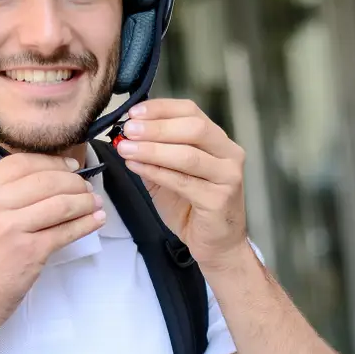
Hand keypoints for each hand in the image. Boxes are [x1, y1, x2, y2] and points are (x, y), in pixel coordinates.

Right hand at [0, 152, 105, 333]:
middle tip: (86, 188)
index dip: (53, 162)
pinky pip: (67, 231)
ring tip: (95, 203)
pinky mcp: (30, 251)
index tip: (70, 167)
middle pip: (46, 179)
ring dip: (85, 201)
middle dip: (74, 182)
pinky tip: (95, 220)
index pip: (22, 162)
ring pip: (61, 203)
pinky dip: (86, 224)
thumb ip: (2, 197)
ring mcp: (12, 227)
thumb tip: (45, 180)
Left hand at [114, 99, 249, 268]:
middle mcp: (229, 154)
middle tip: (128, 130)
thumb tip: (126, 136)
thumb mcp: (171, 175)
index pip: (191, 112)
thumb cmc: (193, 208)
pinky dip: (156, 172)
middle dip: (156, 127)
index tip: (134, 112)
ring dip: (152, 149)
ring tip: (126, 148)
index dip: (161, 109)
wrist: (216, 244)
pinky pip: (183, 181)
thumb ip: (155, 155)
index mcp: (218, 141)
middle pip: (194, 128)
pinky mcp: (219, 199)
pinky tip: (136, 166)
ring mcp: (227, 176)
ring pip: (187, 155)